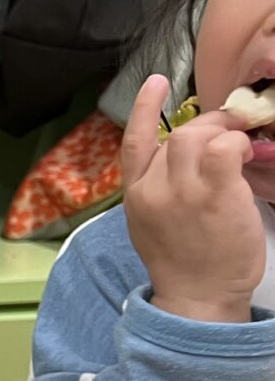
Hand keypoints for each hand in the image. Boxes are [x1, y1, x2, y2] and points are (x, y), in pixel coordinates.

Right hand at [121, 74, 265, 322]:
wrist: (197, 298)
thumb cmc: (184, 265)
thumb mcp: (154, 225)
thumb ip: (163, 190)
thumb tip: (194, 159)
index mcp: (135, 197)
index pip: (133, 143)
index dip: (143, 108)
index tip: (156, 82)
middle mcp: (153, 190)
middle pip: (176, 135)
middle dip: (209, 126)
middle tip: (232, 135)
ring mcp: (182, 192)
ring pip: (197, 135)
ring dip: (225, 134)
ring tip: (242, 147)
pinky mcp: (214, 195)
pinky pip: (226, 148)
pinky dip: (239, 145)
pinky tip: (247, 158)